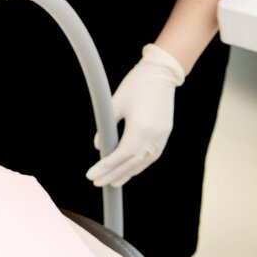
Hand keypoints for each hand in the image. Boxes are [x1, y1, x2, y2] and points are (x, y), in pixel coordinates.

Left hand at [86, 43, 185, 187]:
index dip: (106, 167)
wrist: (161, 74)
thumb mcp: (115, 103)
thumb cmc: (135, 85)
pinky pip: (151, 157)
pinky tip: (129, 170)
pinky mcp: (164, 134)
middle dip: (113, 175)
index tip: (92, 174)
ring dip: (127, 174)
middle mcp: (153, 137)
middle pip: (131, 163)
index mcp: (140, 128)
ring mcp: (161, 137)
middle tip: (97, 183)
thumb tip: (98, 147)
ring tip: (112, 182)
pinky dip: (139, 166)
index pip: (120, 155)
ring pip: (143, 163)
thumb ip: (106, 127)